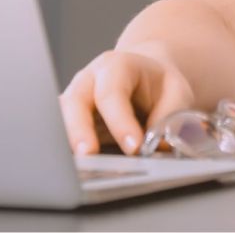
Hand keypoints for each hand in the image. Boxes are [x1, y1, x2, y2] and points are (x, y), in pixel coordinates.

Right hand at [59, 47, 195, 155]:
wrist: (147, 77)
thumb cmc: (160, 86)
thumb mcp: (176, 93)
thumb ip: (169, 118)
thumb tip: (158, 147)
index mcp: (117, 66)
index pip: (112, 92)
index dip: (120, 121)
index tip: (134, 147)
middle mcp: (89, 80)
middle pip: (75, 102)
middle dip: (80, 130)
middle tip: (90, 155)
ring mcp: (74, 100)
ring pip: (59, 119)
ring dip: (67, 143)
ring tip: (79, 168)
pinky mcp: (67, 122)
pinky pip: (58, 135)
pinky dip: (63, 151)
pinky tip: (74, 170)